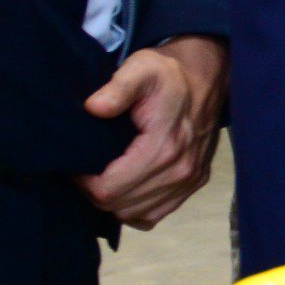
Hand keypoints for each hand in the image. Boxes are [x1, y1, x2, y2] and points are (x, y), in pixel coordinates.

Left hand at [81, 33, 225, 228]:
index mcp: (164, 148)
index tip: (78, 163)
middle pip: (118, 206)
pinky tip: (128, 186)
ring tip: (106, 175)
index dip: (83, 183)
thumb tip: (94, 108)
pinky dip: (135, 207)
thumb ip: (118, 88)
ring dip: (114, 200)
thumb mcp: (140, 70)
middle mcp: (180, 171)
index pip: (107, 191)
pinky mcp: (195, 183)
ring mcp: (190, 180)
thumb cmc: (167, 74)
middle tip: (88, 168)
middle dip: (95, 191)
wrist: (206, 76)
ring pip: (134, 214)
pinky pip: (154, 214)